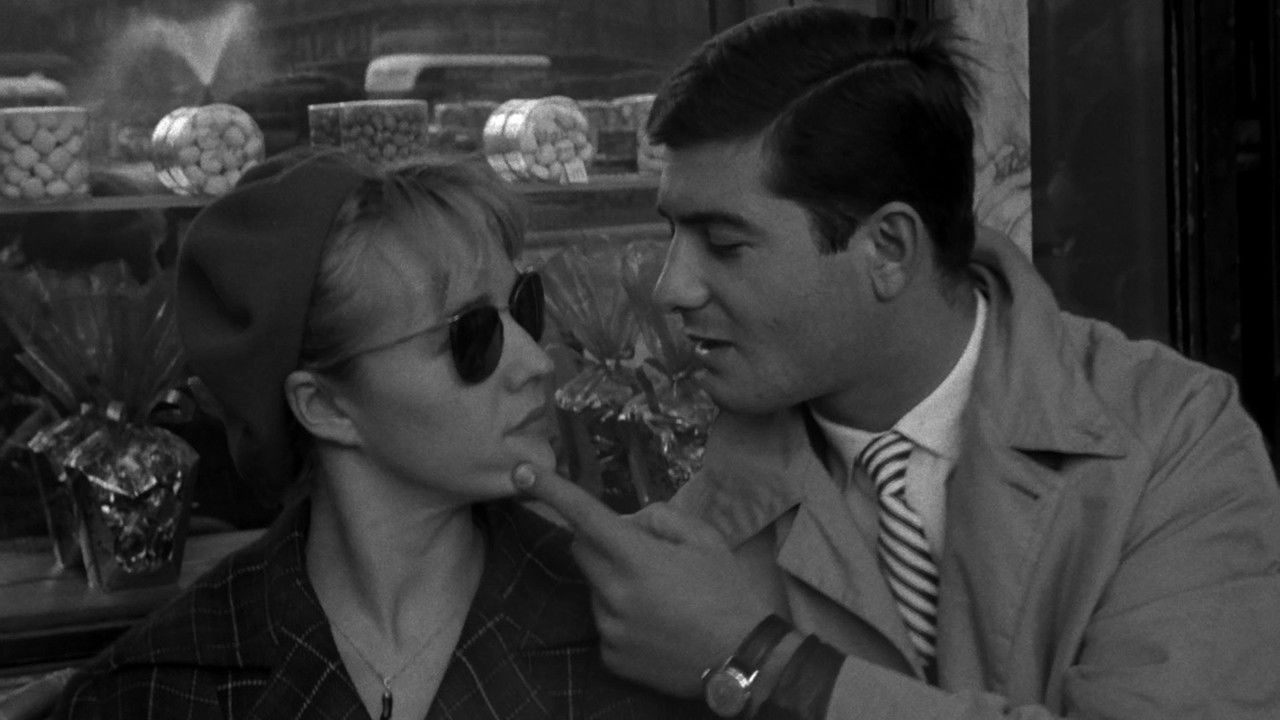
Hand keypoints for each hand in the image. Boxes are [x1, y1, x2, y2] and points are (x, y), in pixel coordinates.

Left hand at [512, 463, 771, 696]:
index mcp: (637, 558)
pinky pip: (604, 623)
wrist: (744, 658)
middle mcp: (614, 594)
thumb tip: (625, 522)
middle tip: (641, 552)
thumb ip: (658, 518)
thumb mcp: (704, 539)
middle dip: (600, 541)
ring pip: (595, 589)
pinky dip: (622, 617)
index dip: (550, 489)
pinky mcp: (611, 656)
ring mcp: (610, 629)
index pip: (584, 515)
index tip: (521, 472)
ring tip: (659, 598)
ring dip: (614, 582)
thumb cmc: (728, 592)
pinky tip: (656, 624)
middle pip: (581, 550)